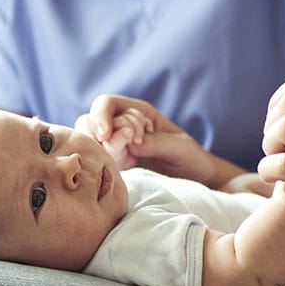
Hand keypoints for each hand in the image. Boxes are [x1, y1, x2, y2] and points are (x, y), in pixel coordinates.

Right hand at [75, 94, 233, 187]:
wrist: (196, 182)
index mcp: (139, 112)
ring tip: (128, 161)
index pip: (106, 103)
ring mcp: (116, 149)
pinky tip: (119, 172)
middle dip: (99, 134)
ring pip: (88, 142)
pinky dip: (99, 166)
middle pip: (88, 121)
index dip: (101, 116)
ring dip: (100, 150)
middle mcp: (122, 128)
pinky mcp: (114, 169)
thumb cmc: (190, 158)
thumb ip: (155, 142)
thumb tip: (129, 144)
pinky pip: (95, 164)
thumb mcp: (179, 147)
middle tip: (127, 148)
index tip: (107, 135)